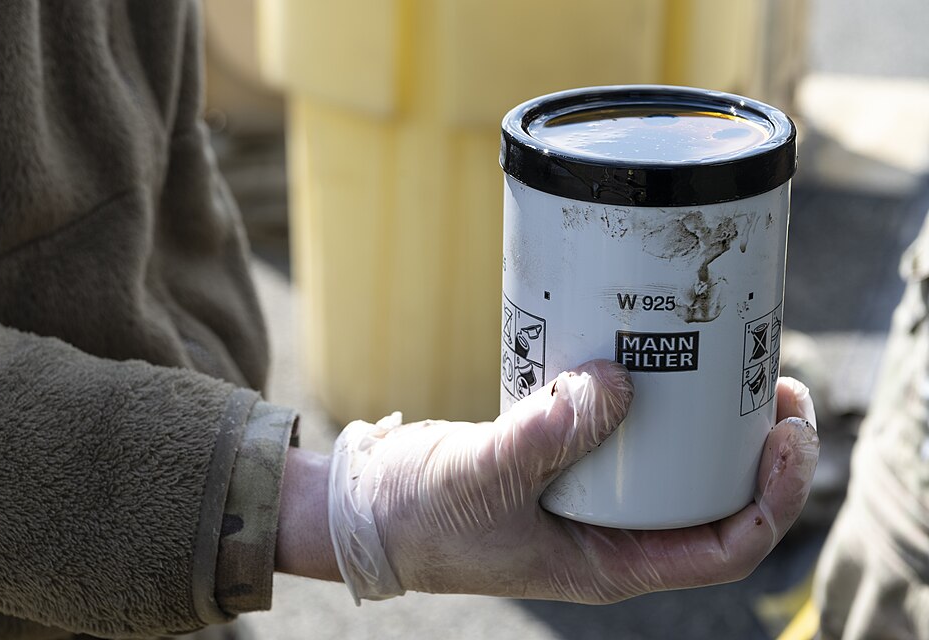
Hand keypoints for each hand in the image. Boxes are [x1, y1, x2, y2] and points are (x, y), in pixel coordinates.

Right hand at [324, 360, 818, 603]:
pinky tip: (652, 354)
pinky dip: (650, 397)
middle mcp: (613, 532)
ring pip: (674, 462)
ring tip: (731, 361)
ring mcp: (592, 495)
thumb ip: (548, 435)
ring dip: (710, 418)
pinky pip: (626, 430)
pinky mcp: (568, 457)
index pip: (721, 549)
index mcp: (611, 563)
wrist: (375, 507)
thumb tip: (615, 381)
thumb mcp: (485, 478)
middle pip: (713, 498)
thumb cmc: (425, 518)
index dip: (768, 497)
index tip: (784, 436)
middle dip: (755, 447)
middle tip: (773, 383)